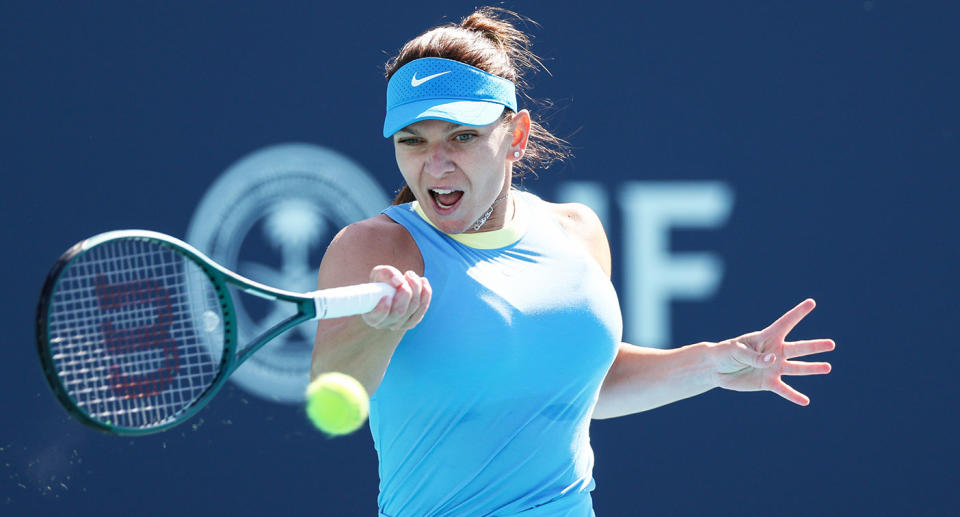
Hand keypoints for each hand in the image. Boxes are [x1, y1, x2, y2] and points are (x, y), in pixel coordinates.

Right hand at [361, 265, 431, 331]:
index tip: (386, 297)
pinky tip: (423, 281)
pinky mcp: (412, 321)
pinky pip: (422, 309)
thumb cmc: (381, 281)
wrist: (389, 288)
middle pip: (399, 311)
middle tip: (407, 275)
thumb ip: (386, 274)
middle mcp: (384, 324)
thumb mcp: (379, 273)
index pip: (376, 317)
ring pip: (413, 308)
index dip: (381, 310)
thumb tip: (398, 282)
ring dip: (416, 288)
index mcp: (371, 315)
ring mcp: (399, 325)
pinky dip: (425, 294)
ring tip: (411, 274)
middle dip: (406, 292)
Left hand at [713, 299, 834, 404]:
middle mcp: (774, 352)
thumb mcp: (736, 351)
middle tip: (831, 344)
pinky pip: (783, 390)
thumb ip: (754, 356)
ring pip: (796, 368)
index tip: (811, 302)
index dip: (798, 313)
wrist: (716, 369)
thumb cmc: (726, 353)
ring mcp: (773, 368)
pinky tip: (805, 401)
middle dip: (814, 346)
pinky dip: (793, 396)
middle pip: (797, 348)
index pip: (785, 323)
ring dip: (812, 368)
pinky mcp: (768, 382)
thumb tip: (772, 361)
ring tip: (827, 367)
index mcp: (766, 337)